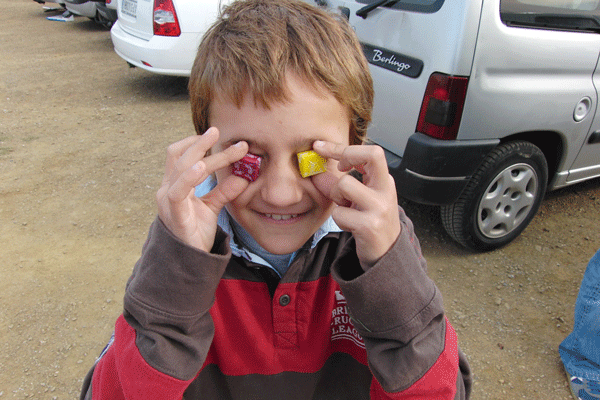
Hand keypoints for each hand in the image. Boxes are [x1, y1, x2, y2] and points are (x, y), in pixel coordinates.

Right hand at [156, 128, 248, 251]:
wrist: (190, 260)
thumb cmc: (196, 232)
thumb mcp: (212, 207)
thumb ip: (224, 192)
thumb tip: (242, 177)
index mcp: (175, 185)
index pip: (182, 156)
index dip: (196, 143)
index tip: (218, 135)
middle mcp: (167, 189)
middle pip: (181, 157)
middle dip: (199, 142)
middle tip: (218, 131)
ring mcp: (168, 200)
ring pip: (181, 168)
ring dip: (200, 153)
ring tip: (214, 140)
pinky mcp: (174, 213)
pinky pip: (178, 191)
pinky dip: (189, 176)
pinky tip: (202, 166)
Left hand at [312, 141, 400, 264]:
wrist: (386, 253)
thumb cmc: (370, 221)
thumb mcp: (359, 198)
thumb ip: (340, 183)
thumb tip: (316, 172)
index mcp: (384, 180)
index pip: (369, 152)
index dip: (341, 146)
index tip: (320, 146)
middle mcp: (386, 190)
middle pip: (372, 154)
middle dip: (347, 154)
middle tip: (338, 167)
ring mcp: (379, 208)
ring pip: (345, 184)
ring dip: (337, 196)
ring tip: (345, 207)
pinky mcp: (369, 226)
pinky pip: (340, 212)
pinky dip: (339, 219)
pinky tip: (350, 225)